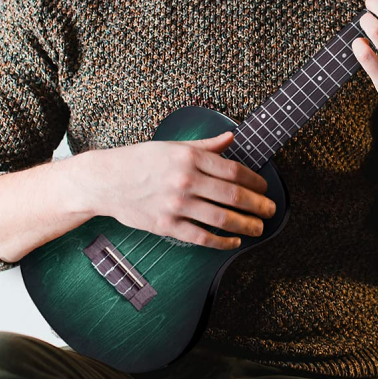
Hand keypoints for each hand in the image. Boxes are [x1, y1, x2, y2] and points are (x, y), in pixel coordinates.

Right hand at [76, 132, 275, 249]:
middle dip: (258, 205)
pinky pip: (201, 237)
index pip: (233, 170)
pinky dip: (222, 241)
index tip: (264, 188)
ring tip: (259, 227)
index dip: (254, 181)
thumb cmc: (139, 160)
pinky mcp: (167, 225)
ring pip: (221, 218)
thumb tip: (231, 137)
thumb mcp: (172, 145)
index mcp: (189, 157)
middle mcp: (185, 180)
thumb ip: (205, 145)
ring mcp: (176, 204)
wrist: (105, 180)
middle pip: (233, 195)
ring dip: (246, 224)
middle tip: (271, 210)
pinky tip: (234, 241)